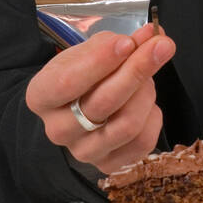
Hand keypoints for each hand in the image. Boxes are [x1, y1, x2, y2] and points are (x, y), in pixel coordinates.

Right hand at [26, 23, 175, 174]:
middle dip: (138, 69)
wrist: (78, 109)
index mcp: (41, 97)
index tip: (127, 42)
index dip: (101, 61)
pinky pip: (142, 141)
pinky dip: (152, 116)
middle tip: (161, 46)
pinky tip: (146, 103)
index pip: (68, 81)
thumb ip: (115, 43)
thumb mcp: (87, 53)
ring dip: (146, 92)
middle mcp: (58, 129)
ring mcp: (83, 151)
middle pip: (104, 102)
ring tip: (148, 77)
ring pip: (127, 123)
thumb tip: (148, 37)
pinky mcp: (108, 164)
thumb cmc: (81, 76)